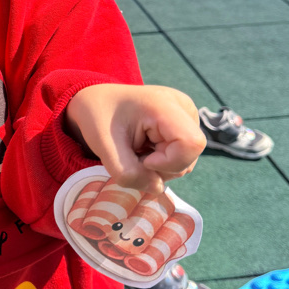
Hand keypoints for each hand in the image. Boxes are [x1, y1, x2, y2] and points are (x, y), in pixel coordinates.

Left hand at [65, 84, 205, 194]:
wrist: (98, 100)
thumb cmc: (99, 117)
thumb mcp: (104, 147)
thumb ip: (128, 173)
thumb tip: (157, 188)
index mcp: (165, 105)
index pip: (191, 144)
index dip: (169, 162)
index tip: (141, 158)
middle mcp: (183, 108)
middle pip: (188, 156)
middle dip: (159, 168)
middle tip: (132, 154)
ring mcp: (187, 116)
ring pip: (185, 161)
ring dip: (158, 167)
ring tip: (136, 149)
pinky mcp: (185, 125)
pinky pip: (181, 157)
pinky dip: (161, 161)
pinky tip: (144, 147)